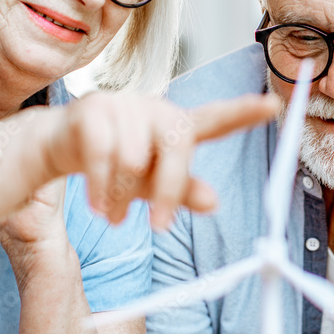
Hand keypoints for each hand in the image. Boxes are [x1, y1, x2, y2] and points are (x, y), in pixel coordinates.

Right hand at [48, 92, 280, 229]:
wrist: (60, 145)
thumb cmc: (117, 164)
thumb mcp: (152, 183)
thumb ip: (182, 190)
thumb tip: (214, 202)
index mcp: (177, 126)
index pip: (215, 118)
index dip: (243, 113)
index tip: (273, 106)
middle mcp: (156, 109)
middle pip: (177, 146)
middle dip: (169, 191)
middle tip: (160, 227)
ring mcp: (124, 105)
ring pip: (134, 158)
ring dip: (124, 198)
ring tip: (114, 216)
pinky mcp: (92, 109)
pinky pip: (102, 155)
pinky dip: (102, 189)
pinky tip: (99, 206)